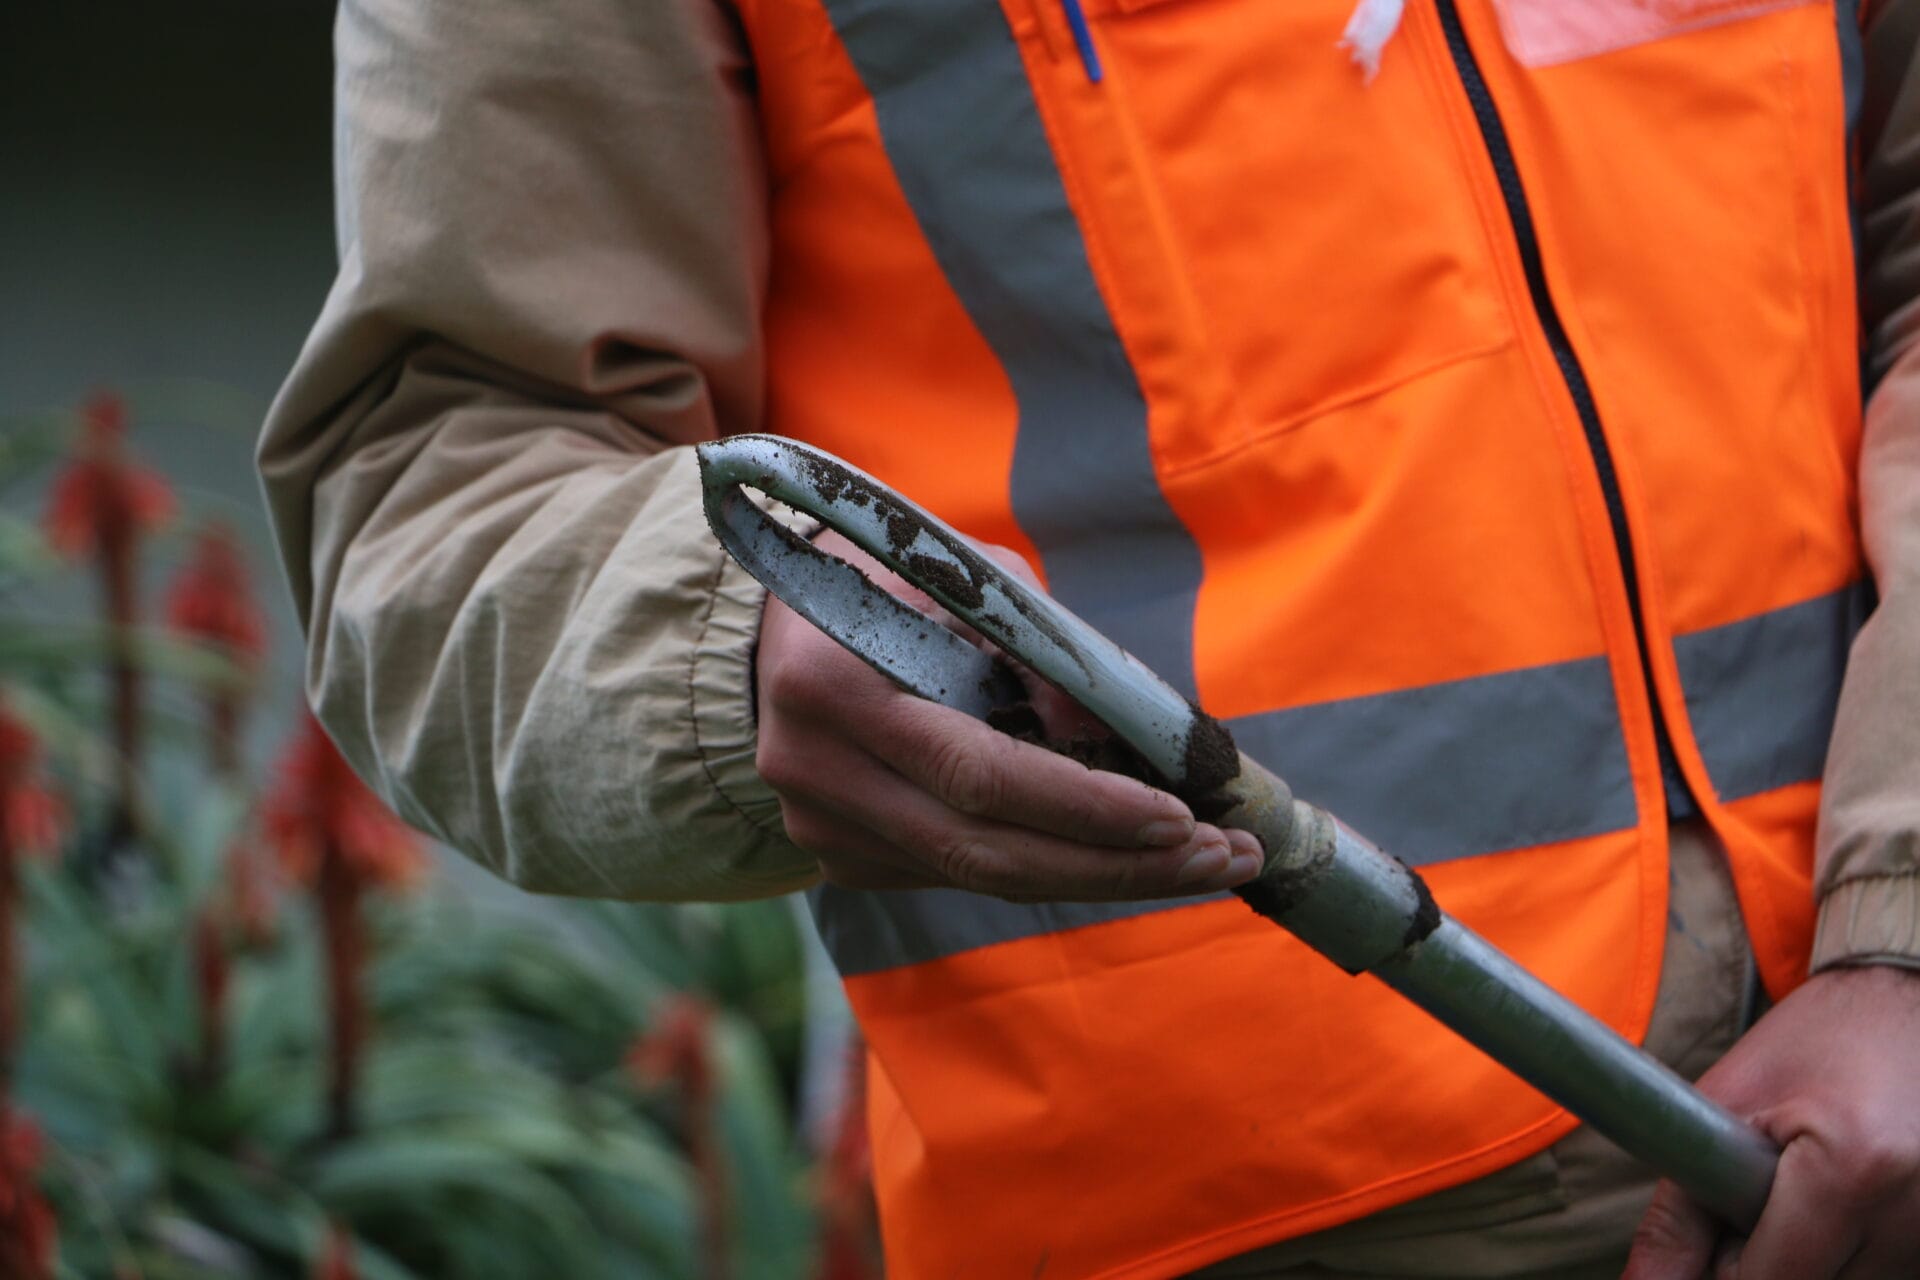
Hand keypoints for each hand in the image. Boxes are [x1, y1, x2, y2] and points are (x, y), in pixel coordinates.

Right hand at [753, 531, 1261, 899]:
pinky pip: (959, 874)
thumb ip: (1039, 640)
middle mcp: (815, 774)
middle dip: (1119, 864)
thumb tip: (1113, 730)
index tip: (1182, 815)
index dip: (1086, 805)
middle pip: (988, 854)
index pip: (978, 774)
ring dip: (1101, 876)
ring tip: (1200, 864)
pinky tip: (1120, 853)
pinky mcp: (841, 859)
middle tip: (1223, 859)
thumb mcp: (961, 572)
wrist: (767, 628)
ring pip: (979, 879)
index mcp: (834, 689)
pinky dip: (1049, 867)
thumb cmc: (882, 577)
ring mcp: (821, 830)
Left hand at [1623, 963, 1919, 1279]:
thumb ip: (1682, 1211)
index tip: (1714, 1240)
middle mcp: (1912, 1210)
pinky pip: (1886, 1271)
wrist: (1909, 1005)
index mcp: (1852, 1170)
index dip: (1727, 1269)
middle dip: (1769, 1263)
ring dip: (1813, 1259)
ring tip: (1805, 1190)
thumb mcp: (1729, 1110)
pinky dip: (1853, 1254)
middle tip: (1758, 1203)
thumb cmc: (1816, 1040)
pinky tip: (1842, 1206)